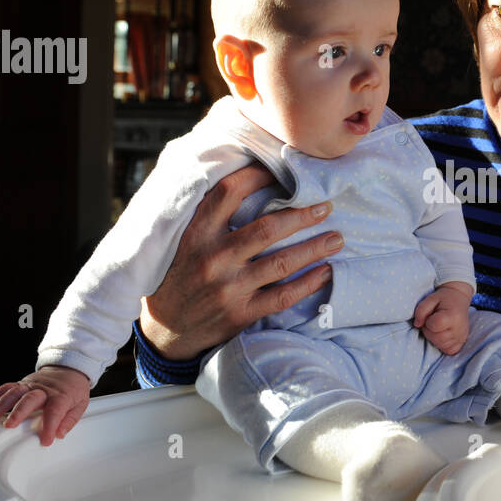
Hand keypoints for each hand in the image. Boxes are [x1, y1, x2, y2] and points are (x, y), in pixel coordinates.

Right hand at [0, 365, 89, 446]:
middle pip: (29, 398)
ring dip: (0, 405)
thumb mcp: (80, 404)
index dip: (49, 426)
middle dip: (18, 412)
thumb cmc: (73, 389)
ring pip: (14, 392)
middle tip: (9, 426)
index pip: (55, 410)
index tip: (45, 441)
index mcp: (61, 396)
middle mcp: (44, 389)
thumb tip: (59, 434)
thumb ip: (69, 420)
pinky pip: (7, 387)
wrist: (69, 368)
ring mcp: (31, 385)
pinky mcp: (22, 383)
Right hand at [140, 163, 344, 359]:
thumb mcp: (181, 239)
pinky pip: (283, 296)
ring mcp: (228, 288)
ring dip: (314, 248)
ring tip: (337, 238)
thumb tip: (247, 178)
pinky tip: (325, 272)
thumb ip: (208, 214)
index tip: (285, 170)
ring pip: (282, 263)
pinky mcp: (240, 313)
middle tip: (326, 207)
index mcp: (196, 233)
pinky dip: (308, 284)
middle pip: (267, 229)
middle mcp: (213, 258)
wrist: (164, 329)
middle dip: (302, 215)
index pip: (231, 192)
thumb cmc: (179, 274)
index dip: (260, 176)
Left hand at [412, 282, 472, 354]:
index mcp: (453, 316)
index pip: (434, 326)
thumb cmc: (443, 299)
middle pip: (437, 338)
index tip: (431, 315)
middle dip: (430, 331)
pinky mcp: (461, 343)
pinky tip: (443, 334)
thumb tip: (417, 325)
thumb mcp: (430, 299)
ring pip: (441, 345)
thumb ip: (421, 311)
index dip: (428, 321)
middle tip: (432, 321)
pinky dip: (442, 344)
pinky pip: (448, 350)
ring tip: (438, 327)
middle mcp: (459, 329)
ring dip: (435, 338)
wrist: (458, 299)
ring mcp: (462, 337)